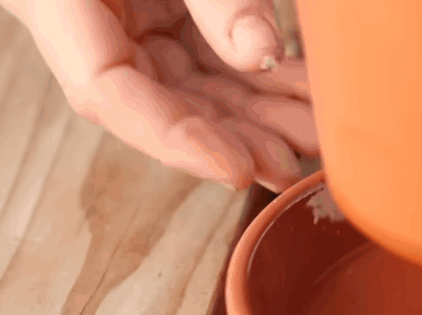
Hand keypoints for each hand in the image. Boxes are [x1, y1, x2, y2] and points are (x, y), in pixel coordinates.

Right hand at [4, 0, 316, 191]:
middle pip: (158, 101)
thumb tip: (261, 50)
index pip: (106, 92)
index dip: (172, 139)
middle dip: (231, 136)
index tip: (235, 167)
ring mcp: (126, 20)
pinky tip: (301, 94)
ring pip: (191, 87)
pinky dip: (256, 77)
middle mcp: (86, 20)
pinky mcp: (159, 15)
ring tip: (310, 132)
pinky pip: (207, 57)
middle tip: (293, 158)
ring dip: (254, 113)